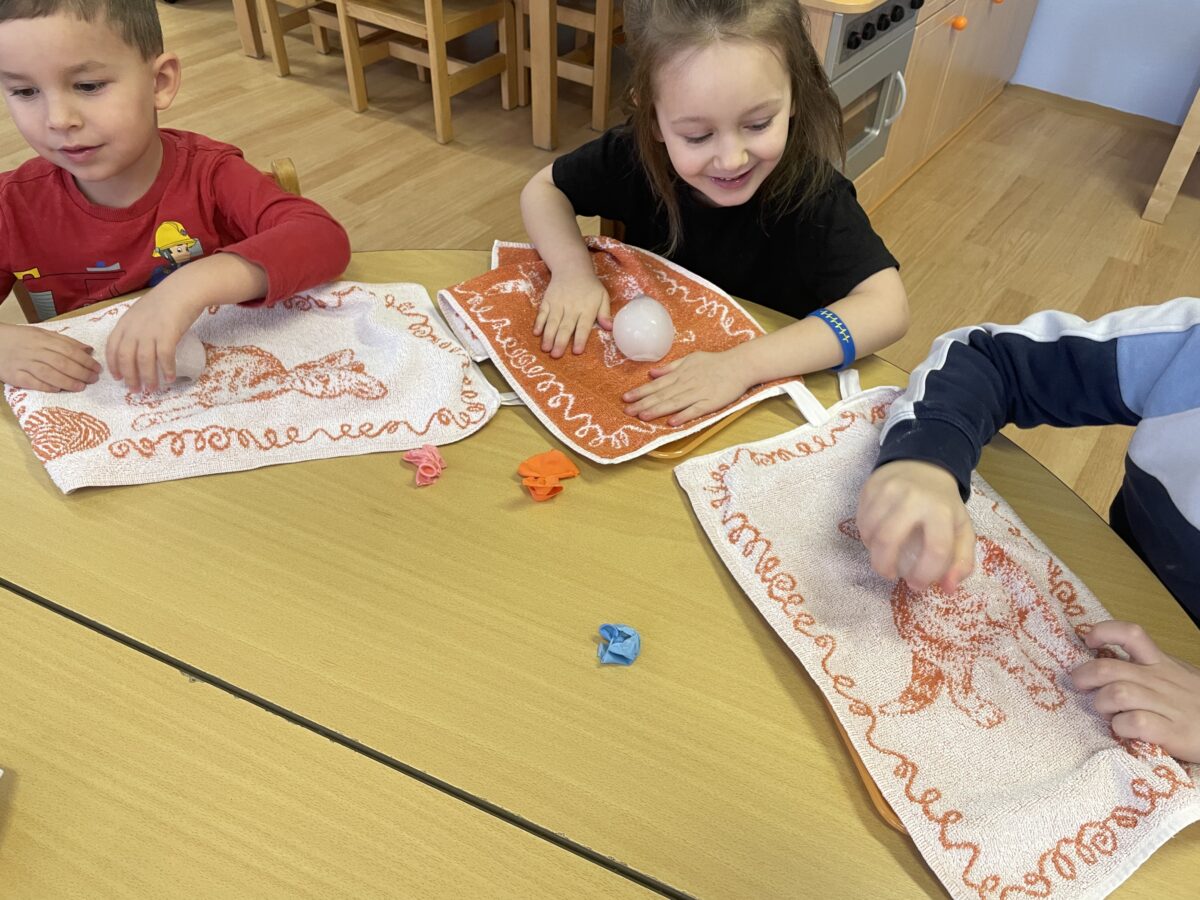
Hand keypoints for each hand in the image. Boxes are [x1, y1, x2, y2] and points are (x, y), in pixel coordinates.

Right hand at [0, 322, 101, 391]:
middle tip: (93, 379)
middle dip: (81, 372)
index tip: (97, 368)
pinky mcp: (14, 375)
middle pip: (61, 362)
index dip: (85, 360)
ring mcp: (23, 363)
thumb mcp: (42, 334)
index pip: (69, 350)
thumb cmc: (21, 339)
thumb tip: (89, 349)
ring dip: (68, 381)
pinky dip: (46, 386)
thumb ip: (65, 341)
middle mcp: (34, 351)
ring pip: (48, 373)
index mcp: (43, 339)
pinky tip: (58, 389)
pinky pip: (31, 382)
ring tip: (81, 387)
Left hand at [106, 288, 205, 392]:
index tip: (117, 378)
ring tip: (152, 389)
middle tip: (135, 390)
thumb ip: (135, 327)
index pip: (112, 347)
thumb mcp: (141, 312)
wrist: (184, 290)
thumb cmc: (165, 300)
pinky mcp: (167, 334)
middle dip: (130, 377)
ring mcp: (150, 331)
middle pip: (126, 358)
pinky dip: (166, 370)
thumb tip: (137, 345)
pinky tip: (169, 378)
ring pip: (144, 361)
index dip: (113, 365)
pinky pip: (164, 357)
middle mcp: (134, 329)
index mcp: (125, 323)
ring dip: (148, 378)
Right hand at [534, 272, 610, 356]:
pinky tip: (536, 333)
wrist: (572, 268)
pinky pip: (542, 312)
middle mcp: (572, 307)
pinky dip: (539, 322)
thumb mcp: (602, 296)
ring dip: (548, 335)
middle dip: (560, 341)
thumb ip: (605, 312)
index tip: (576, 351)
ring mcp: (558, 303)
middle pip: (565, 326)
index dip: (579, 339)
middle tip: (556, 355)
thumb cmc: (590, 286)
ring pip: (552, 321)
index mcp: (587, 308)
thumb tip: (609, 328)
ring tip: (545, 349)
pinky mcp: (548, 300)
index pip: (583, 326)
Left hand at [622, 348, 753, 425]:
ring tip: (642, 416)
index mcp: (680, 374)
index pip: (656, 385)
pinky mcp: (711, 402)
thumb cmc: (715, 362)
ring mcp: (698, 393)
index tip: (626, 398)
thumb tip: (652, 373)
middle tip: (627, 411)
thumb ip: (671, 367)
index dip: (640, 392)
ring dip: (657, 410)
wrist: (740, 365)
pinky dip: (683, 416)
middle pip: (661, 395)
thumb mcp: (690, 359)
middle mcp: (686, 383)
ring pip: (674, 403)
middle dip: (643, 403)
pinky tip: (672, 422)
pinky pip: (695, 410)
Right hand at [856, 460, 974, 591]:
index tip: (917, 584)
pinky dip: (866, 535)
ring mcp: (888, 490)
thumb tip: (948, 589)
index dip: (925, 574)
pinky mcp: (870, 486)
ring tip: (883, 554)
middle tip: (890, 575)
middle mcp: (914, 498)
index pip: (935, 549)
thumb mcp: (961, 529)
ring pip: (870, 531)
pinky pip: (861, 520)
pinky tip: (876, 537)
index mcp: (942, 510)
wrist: (923, 465)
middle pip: (889, 540)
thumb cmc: (942, 504)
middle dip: (884, 566)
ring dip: (873, 551)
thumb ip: (961, 561)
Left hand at [1072, 620, 1199, 761]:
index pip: (1132, 633)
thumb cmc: (1198, 704)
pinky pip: (1134, 723)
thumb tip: (1106, 658)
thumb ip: (1150, 668)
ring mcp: (1167, 705)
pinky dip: (1120, 727)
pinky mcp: (1173, 732)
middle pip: (1109, 668)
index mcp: (1162, 663)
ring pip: (1118, 694)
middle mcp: (1161, 680)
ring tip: (1105, 711)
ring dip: (1102, 703)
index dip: (1105, 631)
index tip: (1088, 640)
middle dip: (1084, 675)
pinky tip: (1123, 730)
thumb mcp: (1179, 676)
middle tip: (1079, 684)